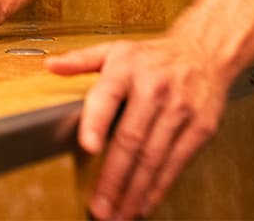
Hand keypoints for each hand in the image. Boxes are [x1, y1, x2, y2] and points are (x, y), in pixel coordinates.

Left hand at [47, 35, 226, 219]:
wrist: (202, 52)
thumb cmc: (150, 55)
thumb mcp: (113, 49)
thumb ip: (81, 60)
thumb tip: (51, 65)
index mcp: (126, 68)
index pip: (108, 95)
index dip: (97, 121)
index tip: (88, 146)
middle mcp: (153, 89)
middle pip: (131, 138)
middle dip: (113, 176)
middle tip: (98, 205)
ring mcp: (179, 110)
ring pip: (154, 157)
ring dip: (134, 190)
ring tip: (118, 213)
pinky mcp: (200, 128)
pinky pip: (176, 163)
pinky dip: (159, 187)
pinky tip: (144, 202)